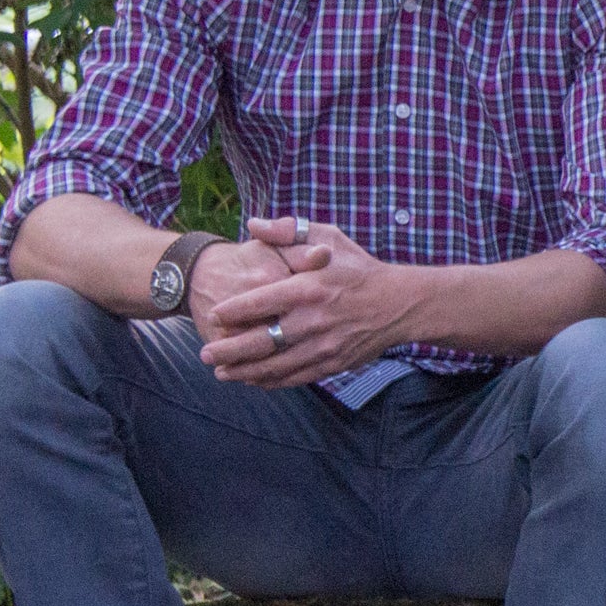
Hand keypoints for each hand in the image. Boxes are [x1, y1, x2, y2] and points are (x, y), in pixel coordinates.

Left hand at [195, 219, 419, 387]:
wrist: (400, 303)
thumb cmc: (359, 268)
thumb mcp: (329, 237)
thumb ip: (288, 231)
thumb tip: (252, 224)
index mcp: (307, 288)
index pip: (258, 302)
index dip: (231, 311)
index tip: (213, 315)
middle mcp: (312, 320)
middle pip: (260, 341)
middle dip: (227, 350)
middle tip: (205, 353)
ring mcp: (323, 346)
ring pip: (274, 365)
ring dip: (243, 371)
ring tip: (221, 372)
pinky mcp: (333, 363)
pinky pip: (295, 376)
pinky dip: (271, 381)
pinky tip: (254, 380)